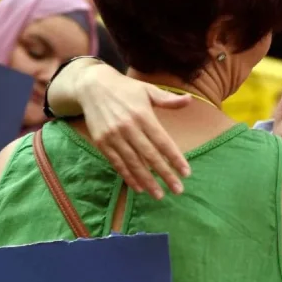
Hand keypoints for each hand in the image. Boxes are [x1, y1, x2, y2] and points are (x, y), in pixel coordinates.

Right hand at [77, 63, 192, 198]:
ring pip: (133, 163)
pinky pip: (117, 163)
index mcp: (142, 115)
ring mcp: (113, 137)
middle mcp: (128, 127)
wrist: (92, 86)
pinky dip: (128, 176)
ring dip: (147, 181)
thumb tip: (189, 100)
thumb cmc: (124, 89)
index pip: (162, 141)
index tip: (186, 173)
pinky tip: (139, 187)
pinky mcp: (102, 143)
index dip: (174, 158)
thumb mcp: (147, 89)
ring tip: (159, 195)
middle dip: (165, 174)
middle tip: (177, 190)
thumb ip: (167, 99)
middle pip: (150, 156)